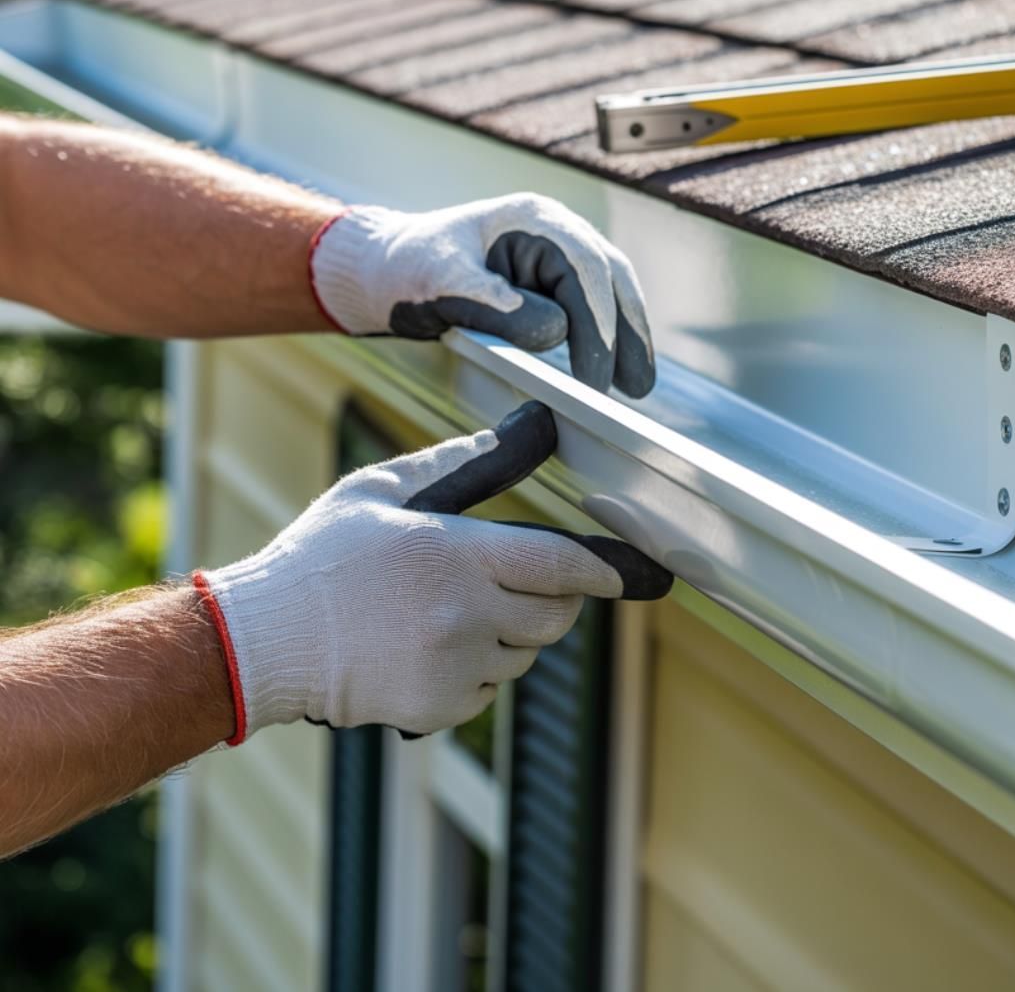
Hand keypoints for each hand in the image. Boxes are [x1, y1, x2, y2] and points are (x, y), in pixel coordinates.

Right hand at [194, 402, 670, 741]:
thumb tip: (534, 425)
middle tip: (508, 584)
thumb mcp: (387, 489)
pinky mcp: (440, 708)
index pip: (563, 565)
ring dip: (509, 636)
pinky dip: (475, 672)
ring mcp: (454, 666)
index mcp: (456, 553)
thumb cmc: (325, 556)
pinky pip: (489, 689)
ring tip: (442, 615)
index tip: (632, 574)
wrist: (264, 640)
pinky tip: (423, 650)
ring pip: (526, 654)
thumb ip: (468, 461)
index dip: (604, 570)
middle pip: (557, 616)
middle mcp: (465, 614)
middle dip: (553, 600)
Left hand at [308, 195, 654, 396]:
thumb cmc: (410, 269)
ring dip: (628, 337)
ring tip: (638, 387)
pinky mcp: (554, 278)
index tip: (594, 381)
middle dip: (629, 334)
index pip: (585, 272)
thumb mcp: (444, 286)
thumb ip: (497, 306)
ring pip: (612, 292)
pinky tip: (613, 370)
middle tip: (638, 389)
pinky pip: (594, 306)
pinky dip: (607, 337)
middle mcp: (556, 229)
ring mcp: (559, 252)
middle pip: (612, 278)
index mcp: (534, 219)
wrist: (389, 268)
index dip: (598, 328)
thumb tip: (558, 332)